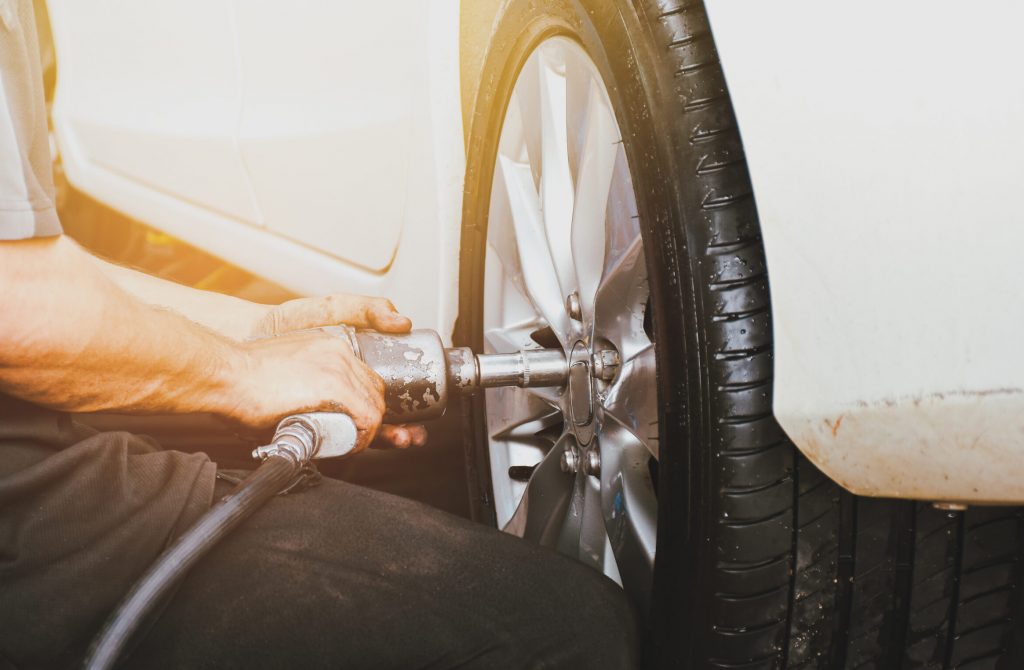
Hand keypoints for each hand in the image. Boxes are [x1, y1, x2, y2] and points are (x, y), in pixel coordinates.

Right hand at [241, 296, 427, 449]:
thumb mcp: (283, 377)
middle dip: (369, 416)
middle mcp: (338, 352)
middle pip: (374, 390)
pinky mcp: (335, 385)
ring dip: (366, 428)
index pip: (363, 377)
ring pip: (375, 404)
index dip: (363, 403)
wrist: (223, 374)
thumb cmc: (240, 381)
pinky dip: (365, 435)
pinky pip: (368, 416)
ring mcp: (339, 367)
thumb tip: (310, 415)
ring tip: (347, 443)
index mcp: (327, 348)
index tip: (352, 422)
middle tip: (352, 436)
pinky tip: (351, 444)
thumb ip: (303, 391)